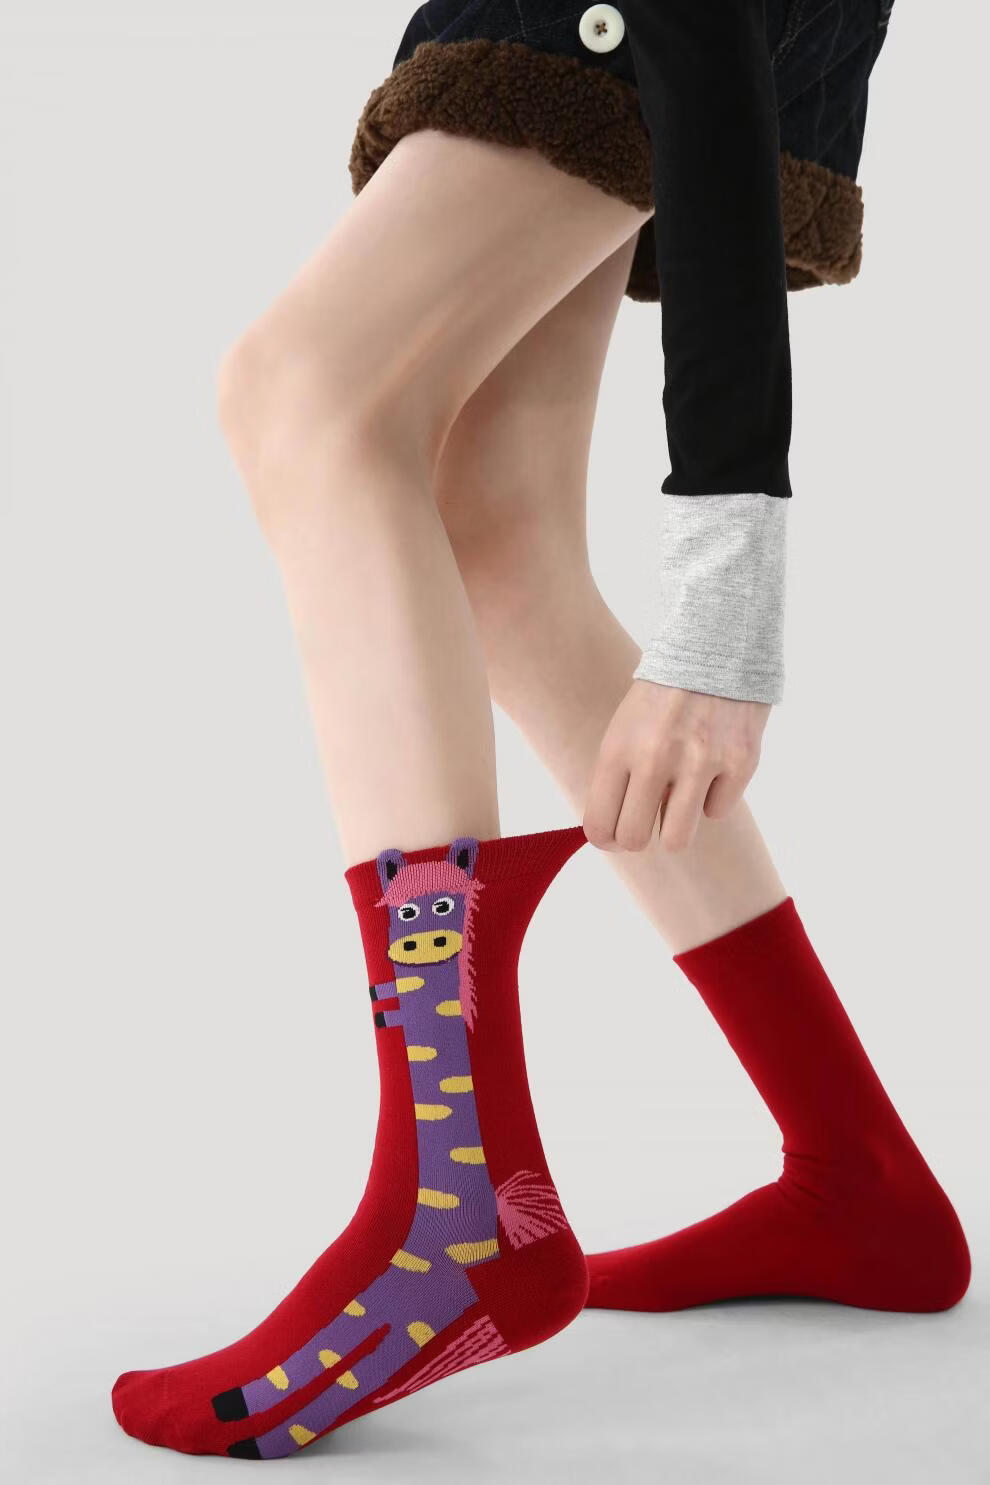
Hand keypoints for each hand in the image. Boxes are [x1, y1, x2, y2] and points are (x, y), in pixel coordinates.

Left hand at [583, 680, 770, 853]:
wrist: (717, 645)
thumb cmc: (663, 696)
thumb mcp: (625, 727)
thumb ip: (618, 778)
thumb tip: (616, 834)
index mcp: (619, 747)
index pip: (598, 823)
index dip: (605, 838)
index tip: (612, 834)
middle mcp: (656, 757)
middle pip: (634, 839)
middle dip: (637, 837)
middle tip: (645, 820)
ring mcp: (700, 761)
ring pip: (677, 840)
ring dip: (676, 827)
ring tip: (678, 800)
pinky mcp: (740, 763)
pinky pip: (717, 812)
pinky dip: (714, 796)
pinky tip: (713, 765)